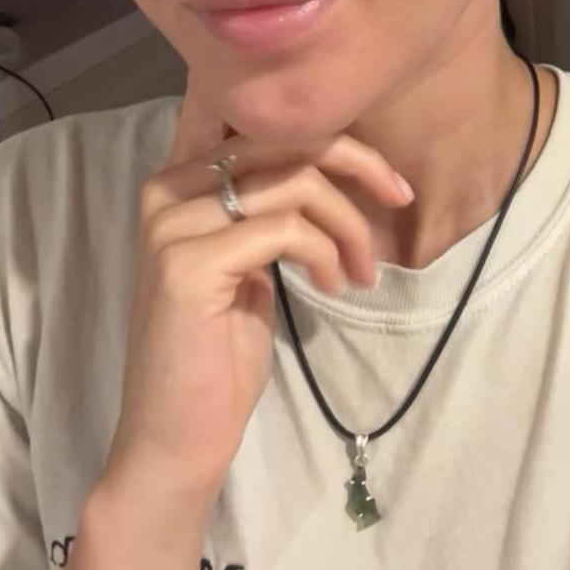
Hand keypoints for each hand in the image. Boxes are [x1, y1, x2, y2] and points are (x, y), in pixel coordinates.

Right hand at [104, 74, 412, 508]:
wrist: (176, 439)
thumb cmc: (218, 357)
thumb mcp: (249, 265)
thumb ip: (269, 212)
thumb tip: (336, 170)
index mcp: (178, 182)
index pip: (269, 130)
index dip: (339, 143)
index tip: (391, 182)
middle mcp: (166, 190)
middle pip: (284, 142)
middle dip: (359, 164)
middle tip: (402, 199)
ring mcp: (172, 226)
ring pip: (294, 185)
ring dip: (348, 226)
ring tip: (359, 272)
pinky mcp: (189, 265)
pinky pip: (288, 230)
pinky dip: (326, 254)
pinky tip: (332, 288)